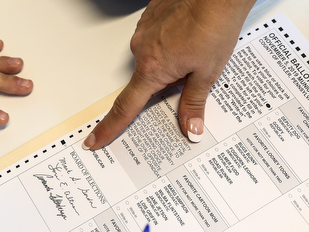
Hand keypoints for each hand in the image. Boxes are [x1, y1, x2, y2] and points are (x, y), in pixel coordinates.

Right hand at [83, 0, 255, 149]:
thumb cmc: (213, 25)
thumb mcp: (208, 74)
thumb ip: (194, 104)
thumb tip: (191, 128)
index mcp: (152, 69)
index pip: (126, 108)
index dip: (110, 128)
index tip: (95, 140)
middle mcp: (141, 49)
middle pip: (147, 79)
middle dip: (166, 81)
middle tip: (191, 70)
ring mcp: (144, 30)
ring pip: (154, 57)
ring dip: (171, 58)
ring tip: (197, 48)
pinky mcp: (150, 15)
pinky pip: (156, 36)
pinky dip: (172, 40)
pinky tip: (191, 34)